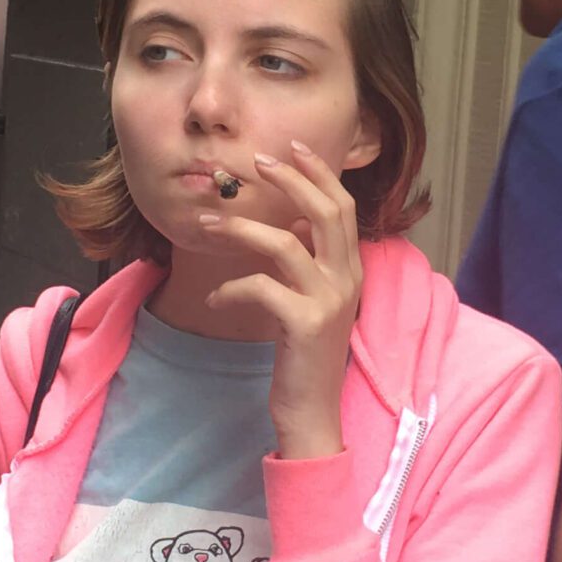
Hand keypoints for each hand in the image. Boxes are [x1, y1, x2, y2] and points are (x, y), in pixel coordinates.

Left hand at [196, 139, 362, 460]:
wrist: (313, 413)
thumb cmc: (305, 355)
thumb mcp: (311, 301)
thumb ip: (308, 262)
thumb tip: (291, 223)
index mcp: (351, 270)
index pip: (342, 207)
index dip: (319, 174)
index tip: (291, 148)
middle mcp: (347, 280)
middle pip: (326, 212)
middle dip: (291, 180)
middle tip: (256, 162)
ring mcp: (329, 301)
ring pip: (287, 243)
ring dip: (243, 227)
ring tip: (210, 222)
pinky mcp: (305, 324)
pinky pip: (261, 287)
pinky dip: (232, 287)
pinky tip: (216, 299)